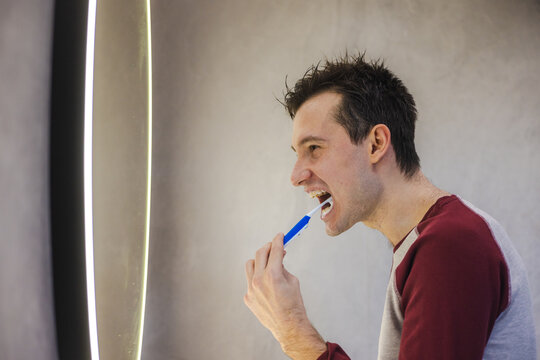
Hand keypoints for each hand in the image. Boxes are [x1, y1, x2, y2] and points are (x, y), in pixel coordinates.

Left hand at [244, 233, 326, 358]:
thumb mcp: (292, 281)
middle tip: (274, 246)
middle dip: (268, 247)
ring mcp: (251, 289)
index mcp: (273, 275)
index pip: (275, 250)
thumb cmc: (294, 303)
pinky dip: (257, 278)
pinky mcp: (248, 297)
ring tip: (268, 264)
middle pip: (260, 253)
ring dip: (259, 261)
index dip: (278, 240)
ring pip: (250, 264)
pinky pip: (250, 281)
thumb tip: (278, 257)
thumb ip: (282, 267)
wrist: (289, 326)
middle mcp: (259, 280)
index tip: (280, 236)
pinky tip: (266, 284)